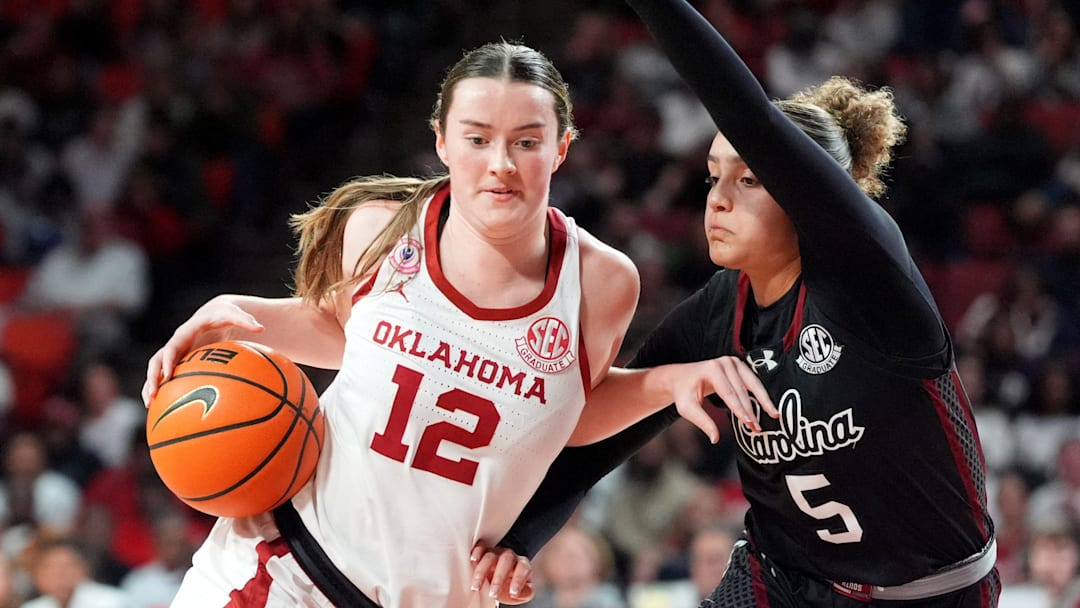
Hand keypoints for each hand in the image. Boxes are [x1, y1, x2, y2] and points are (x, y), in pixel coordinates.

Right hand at [142, 296, 263, 404]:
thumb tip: (262, 328)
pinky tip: (165, 407)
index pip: (172, 347)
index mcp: (185, 333)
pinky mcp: (180, 361)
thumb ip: (245, 320)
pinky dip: (164, 389)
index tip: (168, 375)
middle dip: (153, 377)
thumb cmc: (224, 315)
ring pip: (157, 371)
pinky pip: (167, 376)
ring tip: (150, 406)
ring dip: (151, 386)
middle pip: (157, 361)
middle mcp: (176, 344)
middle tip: (153, 394)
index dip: (168, 361)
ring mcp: (176, 353)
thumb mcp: (234, 314)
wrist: (214, 313)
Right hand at [469, 544, 534, 604]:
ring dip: (482, 572)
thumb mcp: (523, 592)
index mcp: (522, 564)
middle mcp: (510, 556)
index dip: (519, 580)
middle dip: (498, 578)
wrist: (503, 578)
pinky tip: (473, 561)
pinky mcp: (484, 551)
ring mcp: (496, 552)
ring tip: (477, 587)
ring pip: (490, 557)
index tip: (513, 593)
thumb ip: (525, 592)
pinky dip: (476, 553)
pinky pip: (480, 548)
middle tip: (493, 594)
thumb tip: (516, 593)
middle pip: (506, 560)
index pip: (523, 568)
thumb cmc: (513, 585)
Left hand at [670, 356, 776, 440]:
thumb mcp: (687, 408)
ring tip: (772, 414)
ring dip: (763, 400)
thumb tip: (715, 438)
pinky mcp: (739, 366)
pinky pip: (753, 381)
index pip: (729, 393)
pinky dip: (761, 394)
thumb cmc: (684, 391)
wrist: (682, 377)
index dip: (740, 409)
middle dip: (751, 410)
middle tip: (757, 427)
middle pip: (742, 390)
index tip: (748, 423)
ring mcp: (733, 362)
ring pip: (753, 384)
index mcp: (711, 369)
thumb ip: (702, 422)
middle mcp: (724, 363)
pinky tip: (767, 405)